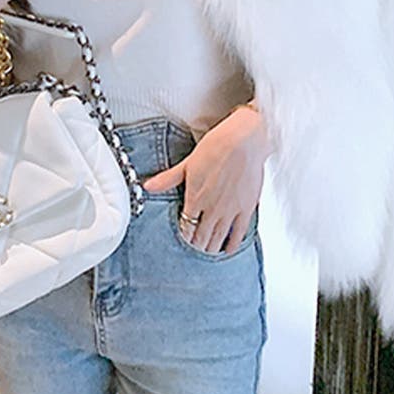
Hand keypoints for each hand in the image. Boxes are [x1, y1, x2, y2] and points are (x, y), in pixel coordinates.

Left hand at [142, 106, 270, 254]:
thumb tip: (147, 186)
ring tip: (208, 253)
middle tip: (195, 251)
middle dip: (197, 246)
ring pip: (218, 238)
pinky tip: (228, 250)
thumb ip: (168, 179)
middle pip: (201, 236)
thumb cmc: (216, 146)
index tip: (184, 240)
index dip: (185, 235)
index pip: (186, 226)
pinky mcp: (246, 208)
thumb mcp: (188, 163)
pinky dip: (232, 244)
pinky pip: (239, 233)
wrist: (243, 141)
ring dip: (211, 248)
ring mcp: (229, 210)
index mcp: (195, 198)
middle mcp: (211, 208)